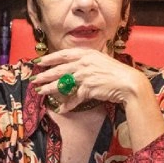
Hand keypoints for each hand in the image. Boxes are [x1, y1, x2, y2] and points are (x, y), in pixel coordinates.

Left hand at [31, 48, 148, 110]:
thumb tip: (74, 68)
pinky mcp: (88, 88)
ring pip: (63, 82)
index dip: (49, 58)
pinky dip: (68, 105)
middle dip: (45, 74)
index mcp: (86, 53)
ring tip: (40, 91)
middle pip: (59, 68)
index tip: (38, 61)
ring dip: (49, 88)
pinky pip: (75, 98)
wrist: (129, 83)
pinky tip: (61, 109)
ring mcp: (85, 75)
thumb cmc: (116, 72)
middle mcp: (84, 62)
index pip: (63, 54)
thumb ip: (86, 62)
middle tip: (34, 79)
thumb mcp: (100, 61)